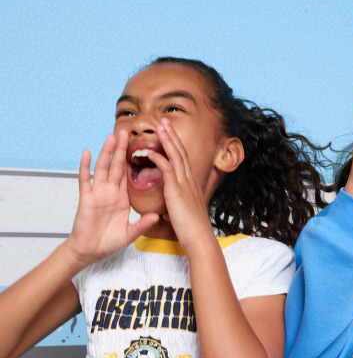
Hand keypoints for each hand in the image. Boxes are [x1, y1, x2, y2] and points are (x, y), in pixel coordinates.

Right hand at [68, 131, 158, 266]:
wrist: (90, 251)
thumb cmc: (108, 242)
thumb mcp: (130, 233)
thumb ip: (143, 224)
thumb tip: (158, 216)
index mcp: (122, 198)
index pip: (130, 176)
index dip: (135, 162)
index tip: (142, 148)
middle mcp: (110, 192)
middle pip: (117, 167)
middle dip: (121, 150)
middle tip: (127, 133)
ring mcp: (98, 193)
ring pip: (103, 168)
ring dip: (106, 152)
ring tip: (111, 137)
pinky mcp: (87, 198)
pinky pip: (85, 180)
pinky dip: (85, 166)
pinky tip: (87, 153)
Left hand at [145, 120, 215, 248]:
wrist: (199, 237)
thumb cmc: (192, 229)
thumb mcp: (185, 211)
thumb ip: (178, 204)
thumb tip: (170, 206)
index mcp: (191, 184)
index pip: (183, 159)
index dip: (176, 145)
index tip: (170, 134)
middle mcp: (189, 180)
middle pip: (180, 151)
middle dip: (172, 135)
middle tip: (164, 121)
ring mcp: (184, 183)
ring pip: (175, 156)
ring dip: (166, 140)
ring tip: (159, 126)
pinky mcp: (177, 190)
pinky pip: (167, 169)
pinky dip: (158, 158)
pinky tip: (149, 151)